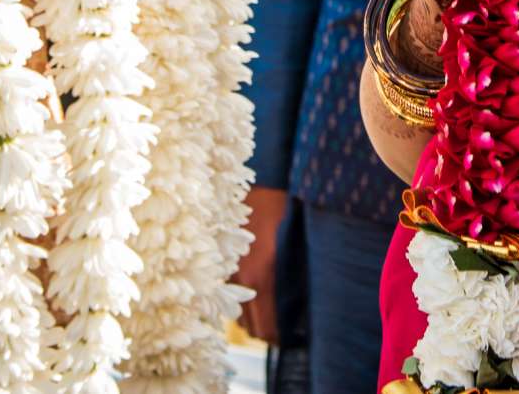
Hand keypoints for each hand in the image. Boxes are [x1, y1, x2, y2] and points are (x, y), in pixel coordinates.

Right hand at [236, 186, 285, 341]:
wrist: (261, 178)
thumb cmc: (286, 207)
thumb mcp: (296, 243)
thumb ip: (294, 277)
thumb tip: (297, 308)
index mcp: (264, 274)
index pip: (268, 326)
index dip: (280, 338)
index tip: (291, 340)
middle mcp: (242, 277)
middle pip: (251, 328)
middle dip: (266, 333)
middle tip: (281, 332)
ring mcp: (227, 271)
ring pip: (236, 315)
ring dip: (251, 320)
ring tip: (267, 318)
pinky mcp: (220, 264)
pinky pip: (226, 297)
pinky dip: (236, 304)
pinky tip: (250, 299)